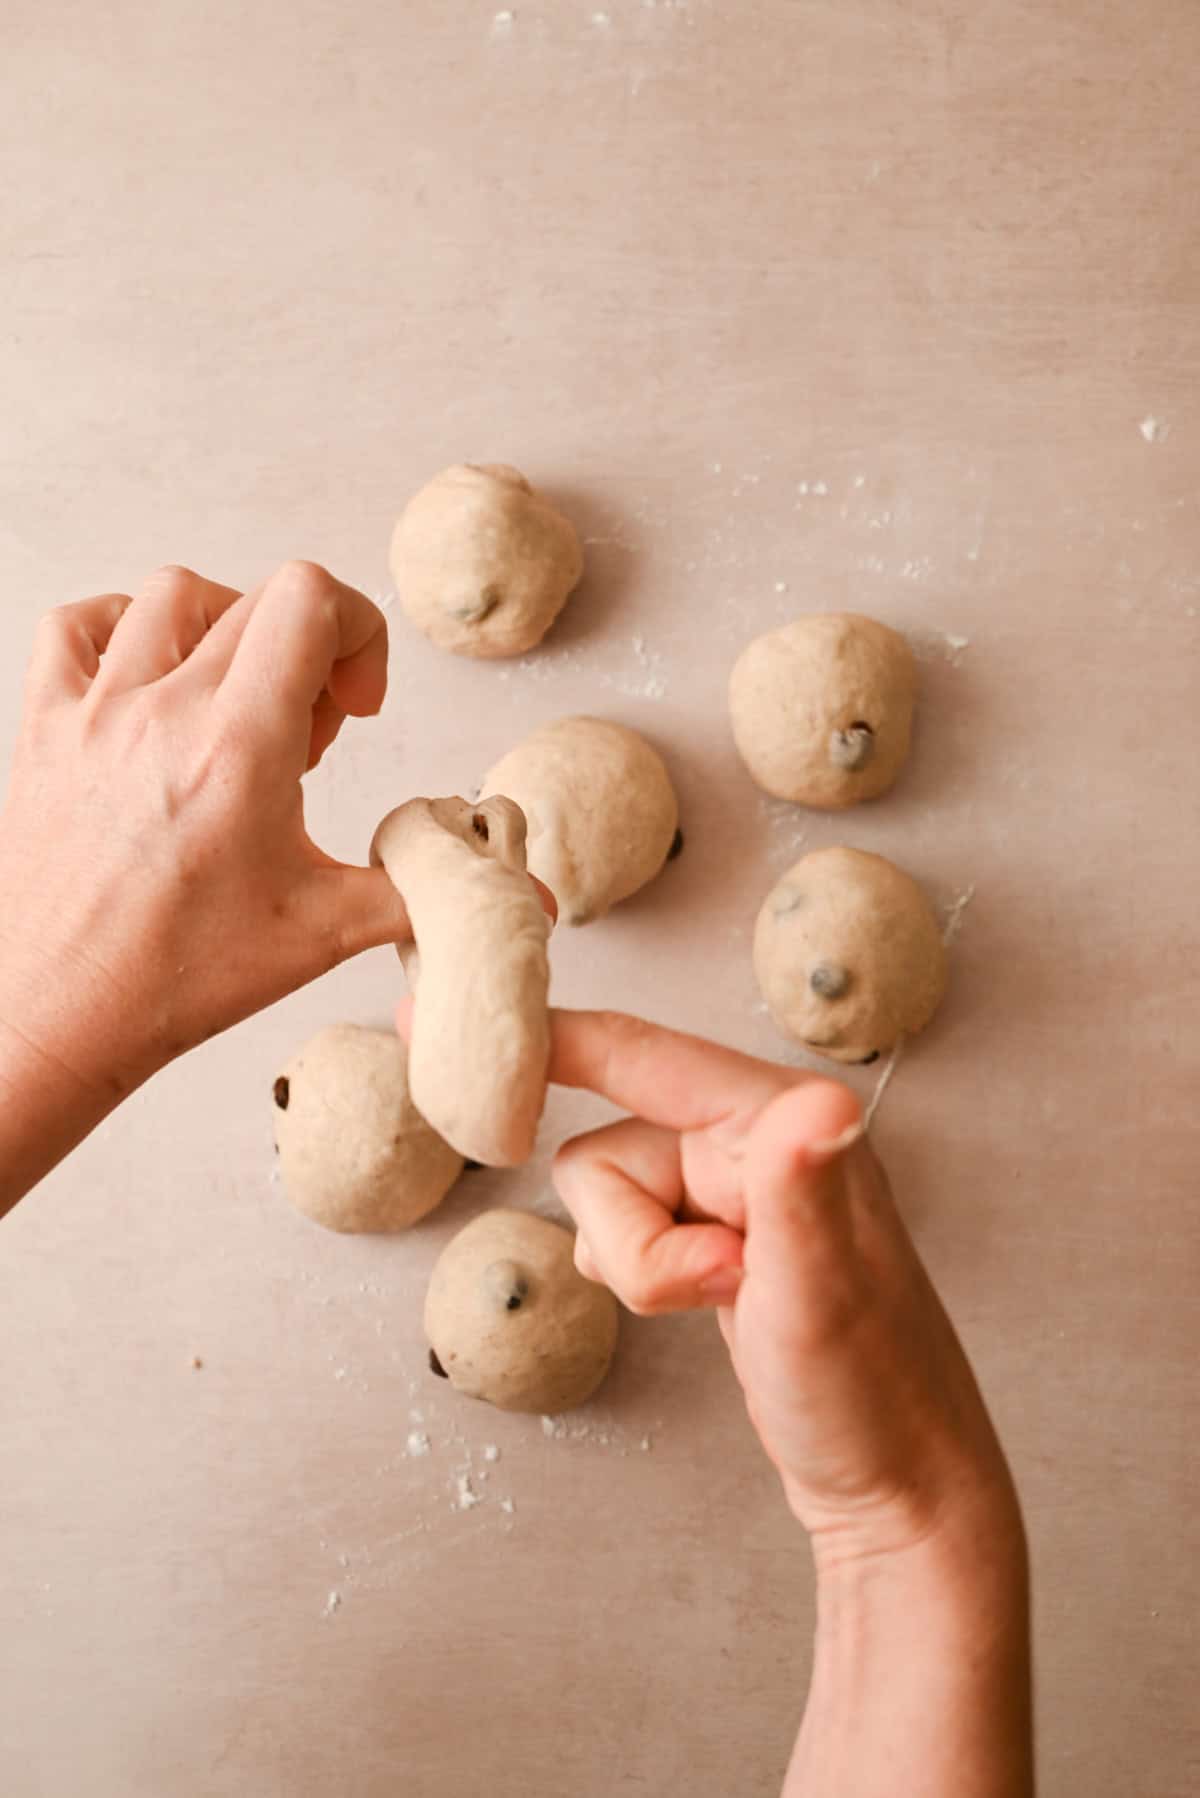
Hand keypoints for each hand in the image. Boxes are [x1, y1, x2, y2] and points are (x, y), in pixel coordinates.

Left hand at [0, 562, 409, 1204]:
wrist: (52, 1017)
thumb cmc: (175, 981)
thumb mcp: (322, 934)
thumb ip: (424, 893)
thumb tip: (520, 897)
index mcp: (236, 747)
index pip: (309, 599)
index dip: (357, 633)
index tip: (354, 705)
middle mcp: (161, 711)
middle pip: (258, 600)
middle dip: (307, 653)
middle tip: (307, 736)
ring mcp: (94, 712)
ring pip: (172, 596)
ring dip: (225, 629)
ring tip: (238, 701)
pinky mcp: (44, 729)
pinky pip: (78, 626)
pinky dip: (124, 631)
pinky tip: (152, 686)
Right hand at [548, 1011, 1019, 1562]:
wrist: (895, 1485)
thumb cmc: (874, 1394)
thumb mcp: (824, 1294)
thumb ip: (802, 1189)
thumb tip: (818, 1101)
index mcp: (779, 1116)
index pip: (634, 1053)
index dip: (542, 1039)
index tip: (436, 1017)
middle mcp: (752, 1136)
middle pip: (604, 1151)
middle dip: (635, 1237)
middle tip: (721, 1283)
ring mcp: (729, 1189)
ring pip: (606, 1201)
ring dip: (645, 1268)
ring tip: (729, 1301)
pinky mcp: (711, 1235)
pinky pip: (625, 1236)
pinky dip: (646, 1279)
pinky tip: (712, 1306)